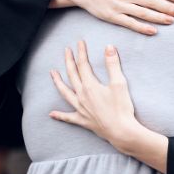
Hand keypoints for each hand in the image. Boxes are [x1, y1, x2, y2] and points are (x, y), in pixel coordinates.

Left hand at [50, 41, 169, 173]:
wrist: (121, 131)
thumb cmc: (121, 107)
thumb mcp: (119, 83)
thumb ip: (113, 65)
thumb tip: (108, 47)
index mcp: (90, 86)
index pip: (83, 65)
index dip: (81, 53)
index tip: (79, 42)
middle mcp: (81, 96)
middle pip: (72, 76)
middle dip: (69, 62)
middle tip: (66, 51)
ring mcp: (80, 109)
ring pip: (65, 93)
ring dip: (58, 82)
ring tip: (52, 74)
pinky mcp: (82, 120)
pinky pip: (68, 117)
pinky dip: (59, 115)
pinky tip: (51, 113)